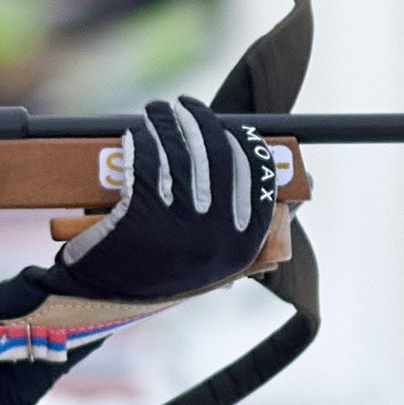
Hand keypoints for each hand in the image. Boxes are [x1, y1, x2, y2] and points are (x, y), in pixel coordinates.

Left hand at [56, 96, 275, 299]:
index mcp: (242, 246)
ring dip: (166, 123)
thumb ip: (243, 225)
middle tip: (185, 105)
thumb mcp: (210, 260)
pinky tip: (136, 135)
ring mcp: (179, 223)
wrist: (98, 299)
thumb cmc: (156, 274)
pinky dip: (141, 142)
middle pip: (217, 154)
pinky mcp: (141, 213)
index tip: (232, 127)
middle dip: (201, 120)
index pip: (259, 177)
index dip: (246, 144)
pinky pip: (146, 162)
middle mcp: (217, 234)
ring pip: (178, 153)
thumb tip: (305, 182)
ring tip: (157, 111)